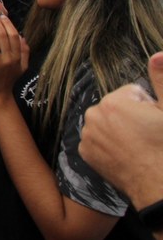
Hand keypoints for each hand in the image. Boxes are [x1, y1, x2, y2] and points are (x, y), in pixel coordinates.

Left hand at [79, 52, 162, 209]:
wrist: (158, 184)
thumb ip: (162, 78)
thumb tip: (157, 55)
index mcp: (113, 102)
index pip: (132, 93)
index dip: (148, 106)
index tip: (154, 120)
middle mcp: (94, 116)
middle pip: (116, 107)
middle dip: (131, 116)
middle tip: (146, 134)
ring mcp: (87, 136)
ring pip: (106, 123)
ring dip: (119, 129)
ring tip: (137, 145)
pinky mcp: (85, 154)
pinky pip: (97, 140)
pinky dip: (109, 144)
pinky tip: (125, 154)